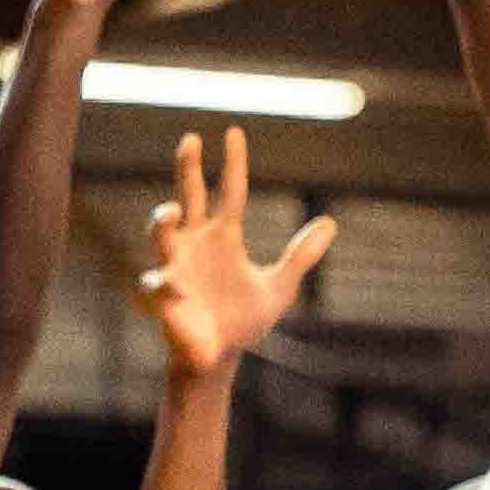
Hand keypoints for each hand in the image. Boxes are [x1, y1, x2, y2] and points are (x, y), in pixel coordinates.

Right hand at [138, 127, 336, 376]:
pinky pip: (159, 284)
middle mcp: (196, 243)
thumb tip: (330, 223)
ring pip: (161, 233)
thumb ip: (301, 256)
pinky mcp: (166, 295)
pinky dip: (165, 285)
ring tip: (171, 211)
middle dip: (187, 168)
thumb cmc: (243, 320)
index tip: (233, 132)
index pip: (229, 189)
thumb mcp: (279, 287)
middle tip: (190, 140)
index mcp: (223, 235)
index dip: (233, 162)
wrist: (217, 357)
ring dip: (162, 220)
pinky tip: (177, 291)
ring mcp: (177, 266)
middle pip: (189, 195)